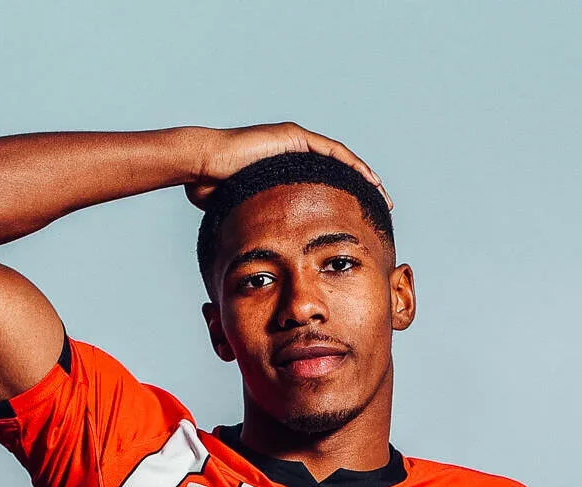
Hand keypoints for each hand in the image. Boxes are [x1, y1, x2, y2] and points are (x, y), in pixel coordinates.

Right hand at [185, 123, 389, 209]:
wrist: (200, 168)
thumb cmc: (213, 193)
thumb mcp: (245, 213)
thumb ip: (259, 224)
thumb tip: (264, 254)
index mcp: (285, 173)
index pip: (324, 187)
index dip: (344, 202)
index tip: (358, 220)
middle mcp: (292, 154)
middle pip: (337, 172)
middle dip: (361, 190)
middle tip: (380, 207)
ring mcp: (293, 142)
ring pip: (340, 160)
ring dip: (363, 177)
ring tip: (381, 195)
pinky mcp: (292, 137)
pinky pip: (332, 151)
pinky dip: (352, 165)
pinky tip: (369, 179)